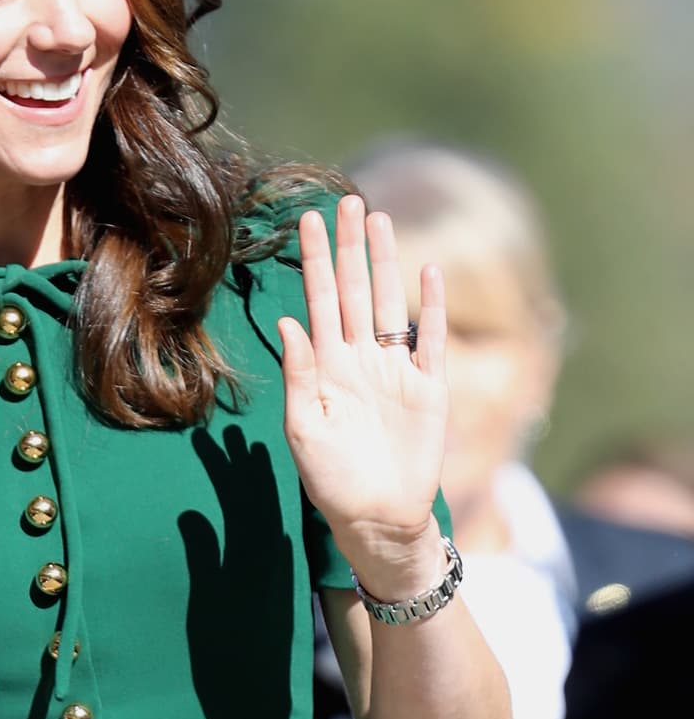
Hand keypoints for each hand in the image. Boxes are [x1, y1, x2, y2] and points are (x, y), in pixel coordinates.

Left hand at [278, 194, 448, 593]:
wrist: (376, 518)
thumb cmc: (331, 481)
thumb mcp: (303, 429)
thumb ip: (299, 375)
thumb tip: (288, 321)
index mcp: (325, 366)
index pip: (316, 300)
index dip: (312, 261)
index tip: (306, 220)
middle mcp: (359, 359)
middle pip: (353, 290)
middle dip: (350, 246)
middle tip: (349, 200)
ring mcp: (396, 370)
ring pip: (388, 303)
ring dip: (386, 263)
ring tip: (380, 221)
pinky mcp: (429, 388)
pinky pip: (430, 339)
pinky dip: (430, 307)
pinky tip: (427, 272)